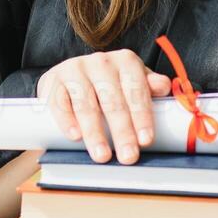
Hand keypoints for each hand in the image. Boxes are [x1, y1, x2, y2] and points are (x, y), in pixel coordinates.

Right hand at [35, 50, 171, 163]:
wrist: (71, 76)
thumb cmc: (109, 83)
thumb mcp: (132, 82)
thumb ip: (149, 86)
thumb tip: (164, 86)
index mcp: (125, 61)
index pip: (136, 91)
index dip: (142, 116)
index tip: (146, 140)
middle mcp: (100, 62)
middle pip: (113, 101)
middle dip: (122, 131)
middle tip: (128, 156)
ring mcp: (75, 70)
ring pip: (86, 104)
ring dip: (95, 132)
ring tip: (102, 155)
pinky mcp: (54, 80)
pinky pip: (59, 102)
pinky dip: (67, 120)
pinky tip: (74, 136)